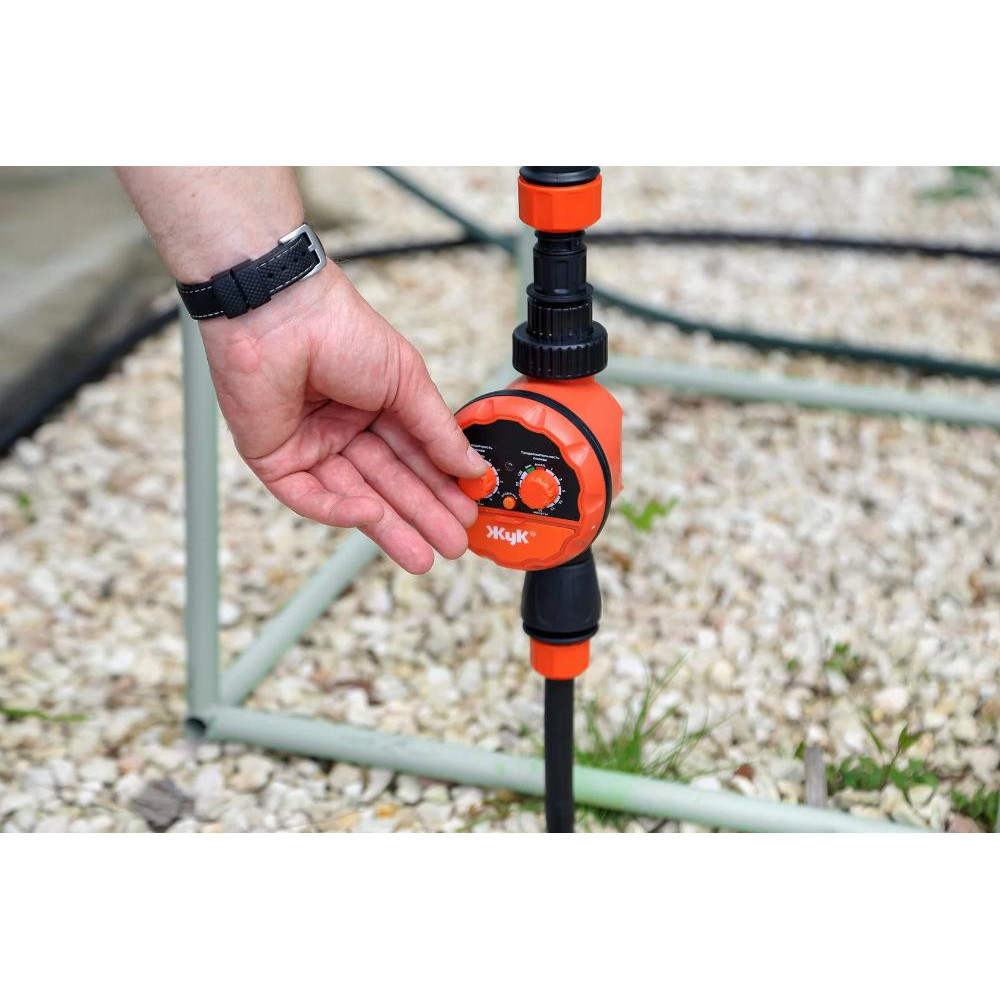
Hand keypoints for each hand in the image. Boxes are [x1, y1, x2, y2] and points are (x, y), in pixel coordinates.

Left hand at [198, 264, 487, 573]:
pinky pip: (310, 496)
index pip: (414, 456)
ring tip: (424, 554)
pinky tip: (372, 516)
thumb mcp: (407, 382)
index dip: (442, 485)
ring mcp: (310, 445)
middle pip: (388, 483)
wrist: (280, 313)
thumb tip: (472, 467)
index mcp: (376, 405)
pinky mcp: (275, 459)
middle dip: (422, 515)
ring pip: (354, 497)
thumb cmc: (341, 329)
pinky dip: (340, 509)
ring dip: (390, 526)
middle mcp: (343, 428)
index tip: (469, 509)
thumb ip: (438, 432)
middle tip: (453, 543)